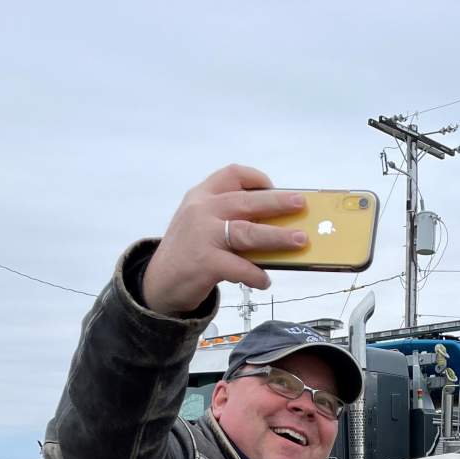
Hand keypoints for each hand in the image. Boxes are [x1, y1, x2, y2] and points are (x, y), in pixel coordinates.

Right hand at [140, 165, 306, 316]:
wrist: (158, 283)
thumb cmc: (187, 252)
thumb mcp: (200, 224)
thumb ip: (227, 218)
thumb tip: (272, 225)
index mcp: (201, 196)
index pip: (232, 175)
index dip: (256, 179)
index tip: (274, 187)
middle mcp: (201, 210)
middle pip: (247, 202)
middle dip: (278, 202)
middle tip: (301, 204)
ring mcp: (203, 236)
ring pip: (248, 232)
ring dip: (277, 237)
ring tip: (299, 240)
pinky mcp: (205, 263)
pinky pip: (239, 267)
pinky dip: (255, 274)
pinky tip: (265, 281)